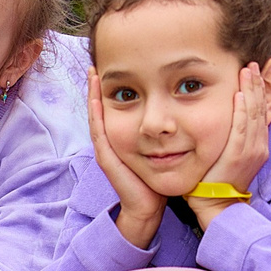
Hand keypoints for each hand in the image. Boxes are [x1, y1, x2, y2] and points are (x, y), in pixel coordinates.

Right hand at [88, 69, 163, 250]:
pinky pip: (99, 132)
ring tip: (92, 74)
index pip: (114, 106)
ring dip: (93, 95)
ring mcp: (106, 149)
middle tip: (96, 63)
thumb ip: (162, 132)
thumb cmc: (156, 178)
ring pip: (96, 116)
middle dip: (97, 86)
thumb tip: (178, 115)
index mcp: (123, 137)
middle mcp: (111, 140)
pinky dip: (95, 114)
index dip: (112, 87)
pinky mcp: (107, 158)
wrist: (148, 206)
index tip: (112, 66)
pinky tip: (95, 99)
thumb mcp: (160, 149)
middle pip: (100, 107)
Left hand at [187, 66, 270, 227]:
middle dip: (256, 84)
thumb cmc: (219, 179)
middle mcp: (259, 146)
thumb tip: (230, 115)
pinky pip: (241, 128)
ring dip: (251, 91)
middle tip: (252, 64)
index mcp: (259, 145)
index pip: (262, 111)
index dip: (259, 90)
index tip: (254, 72)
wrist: (217, 205)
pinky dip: (242, 110)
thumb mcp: (232, 154)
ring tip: (247, 71)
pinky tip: (240, 95)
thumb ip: (234, 135)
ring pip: (254, 114)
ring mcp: (251, 151)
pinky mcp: (238, 156)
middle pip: (261, 108)